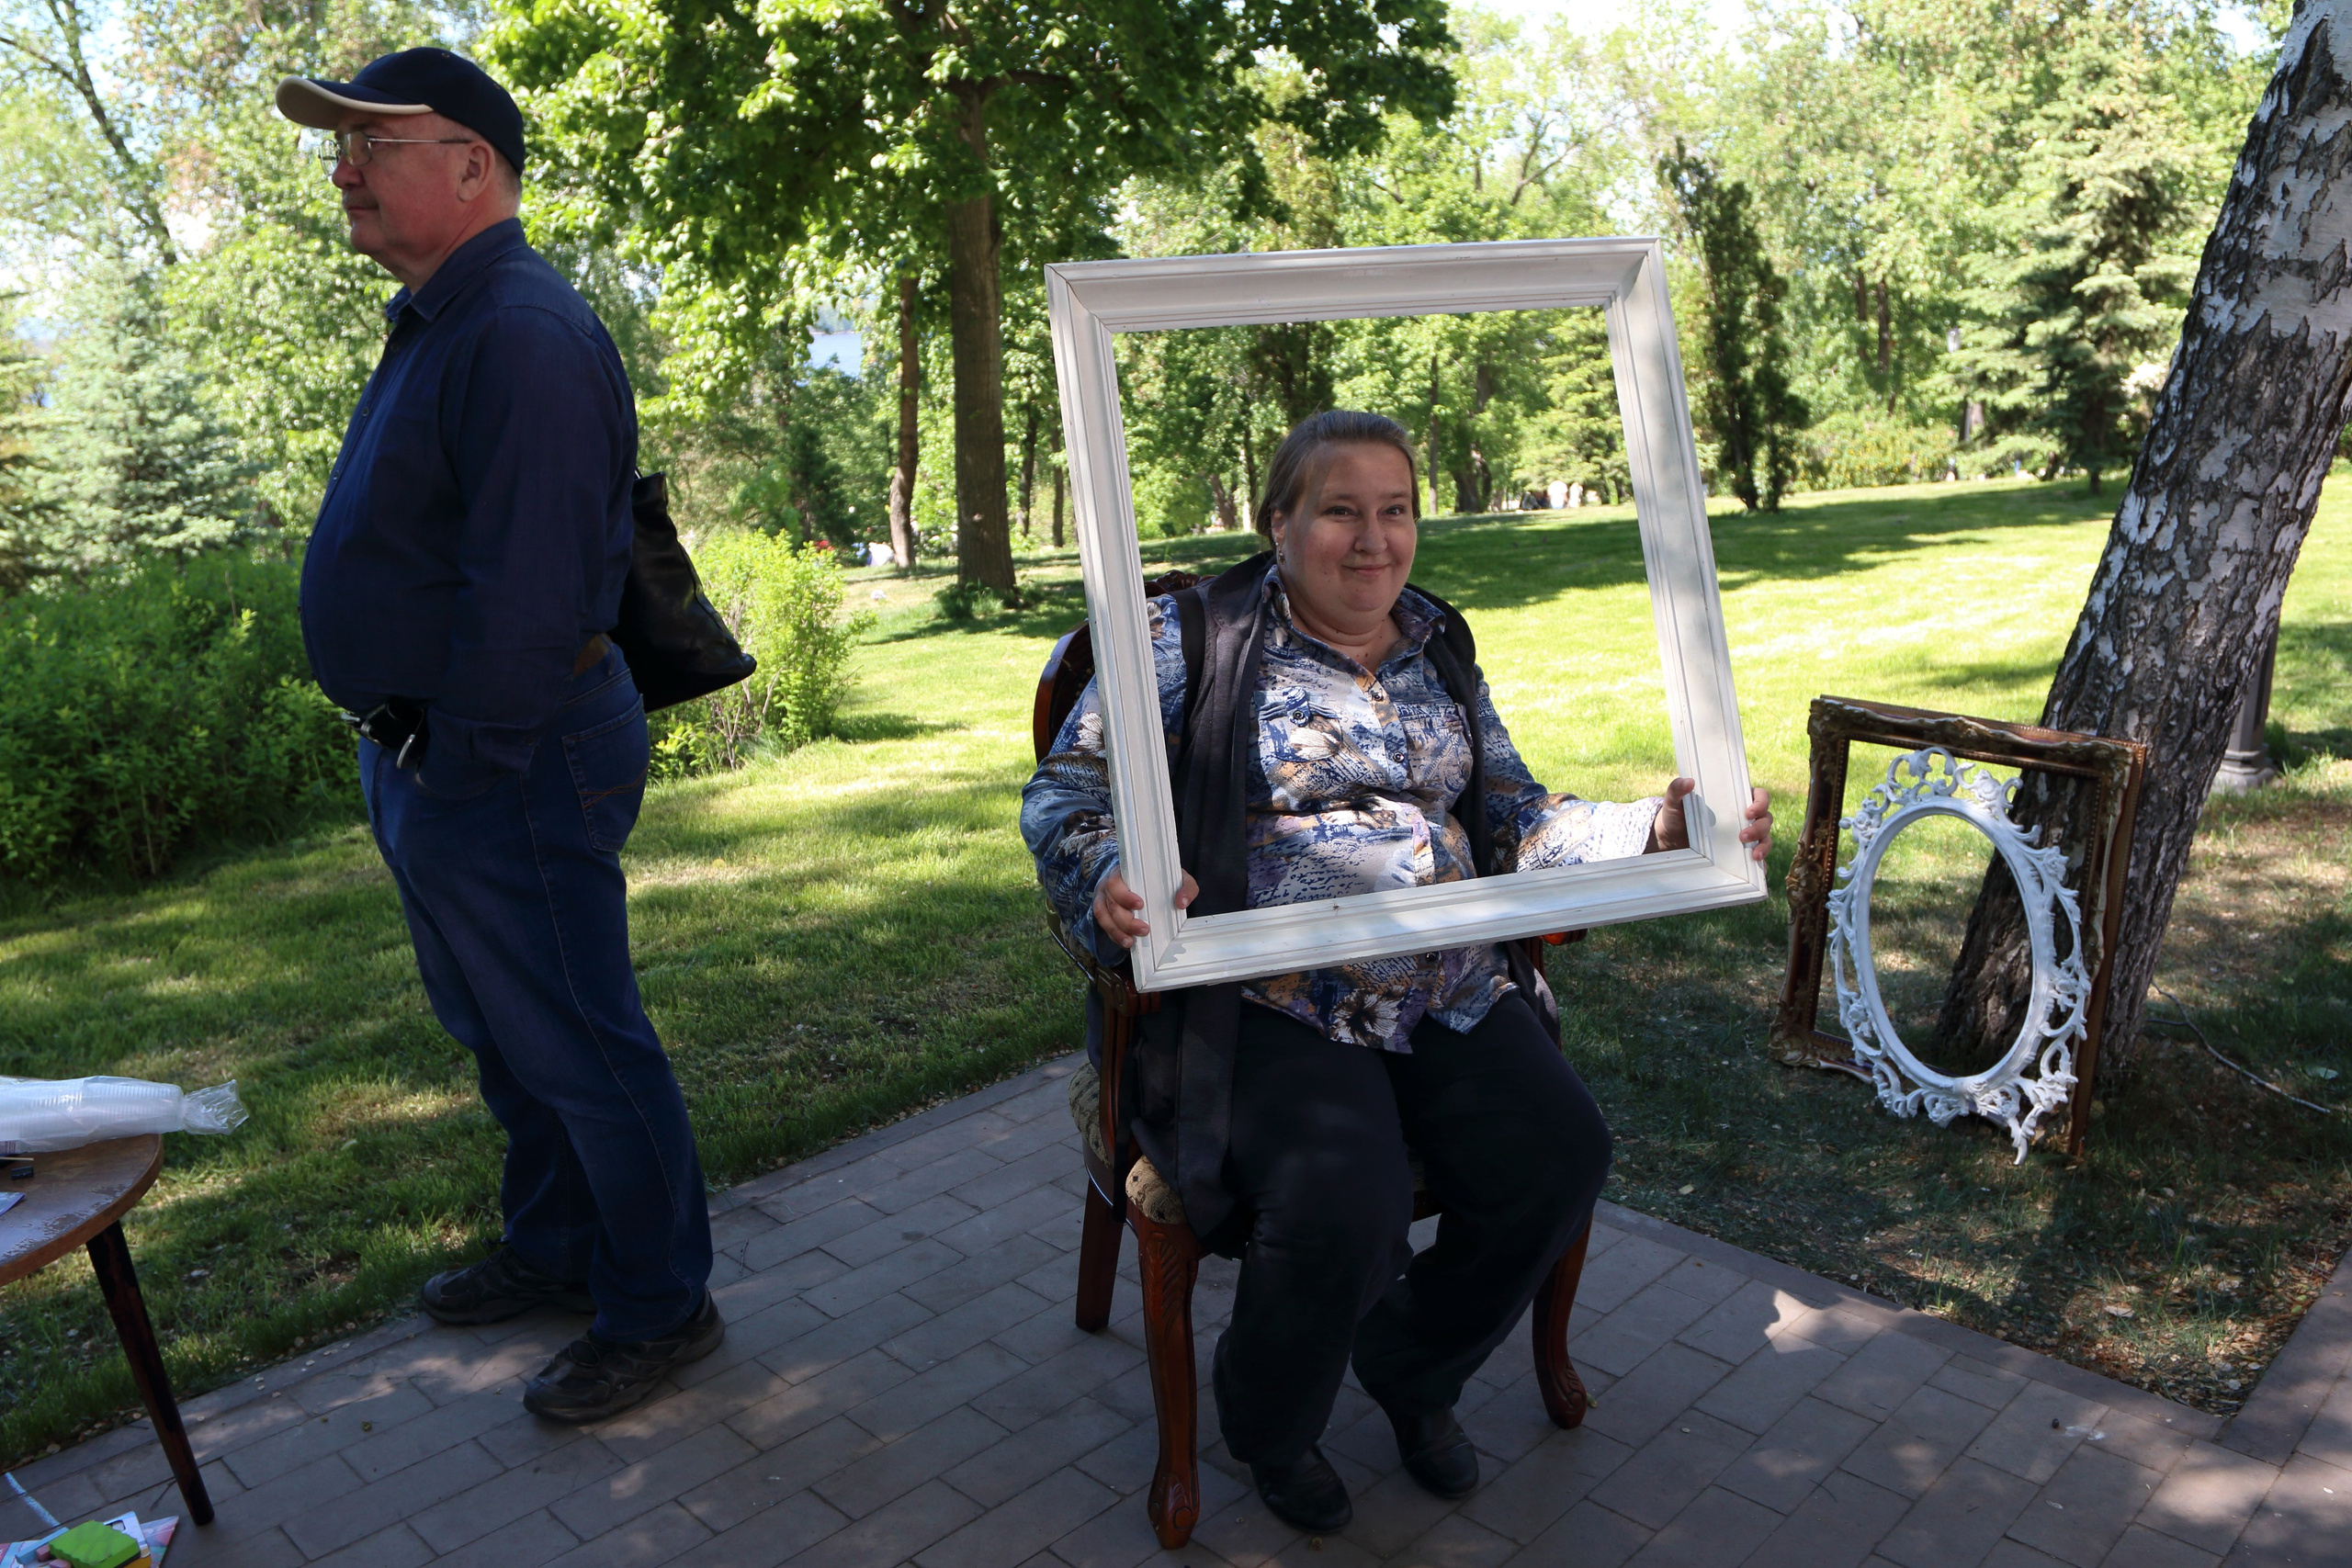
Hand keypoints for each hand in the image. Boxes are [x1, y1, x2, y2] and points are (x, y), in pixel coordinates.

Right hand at [1090, 867, 1199, 949]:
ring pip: (1103, 916)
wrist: (1142, 875)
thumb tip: (1182, 903)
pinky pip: (1104, 925)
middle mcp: (1108, 885)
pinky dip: (1114, 935)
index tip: (1140, 905)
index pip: (1115, 882)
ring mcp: (1103, 898)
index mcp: (1122, 872)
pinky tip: (1126, 942)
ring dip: (1117, 931)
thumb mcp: (1175, 876)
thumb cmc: (1157, 876)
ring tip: (1131, 942)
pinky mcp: (1104, 911)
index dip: (1124, 896)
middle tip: (1144, 930)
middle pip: (1110, 903)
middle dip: (1126, 921)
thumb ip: (1185, 886)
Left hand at [1647, 779, 1772, 862]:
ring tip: (1754, 855)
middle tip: (1743, 836)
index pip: (1760, 795)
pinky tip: (1757, 867)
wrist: (1671, 840)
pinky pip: (1758, 857)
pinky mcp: (1742, 853)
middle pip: (1766, 818)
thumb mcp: (1674, 802)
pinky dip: (1761, 863)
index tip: (1748, 812)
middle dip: (1760, 828)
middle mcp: (1745, 816)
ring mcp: (1746, 835)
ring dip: (1764, 845)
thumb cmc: (1677, 815)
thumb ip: (1677, 789)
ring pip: (1766, 837)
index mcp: (1736, 798)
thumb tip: (1688, 782)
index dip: (1760, 803)